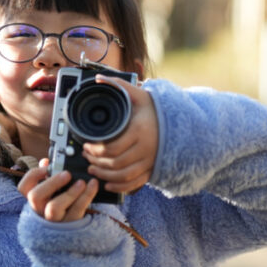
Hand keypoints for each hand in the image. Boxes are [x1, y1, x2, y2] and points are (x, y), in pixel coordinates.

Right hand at [18, 159, 99, 221]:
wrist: (74, 226)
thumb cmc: (62, 202)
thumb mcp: (53, 191)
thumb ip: (48, 176)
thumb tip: (45, 162)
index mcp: (35, 200)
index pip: (24, 187)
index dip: (34, 174)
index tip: (47, 166)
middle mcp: (40, 210)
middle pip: (35, 197)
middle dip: (51, 183)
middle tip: (66, 174)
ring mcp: (55, 219)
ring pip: (54, 207)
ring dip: (69, 193)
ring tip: (82, 182)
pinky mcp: (71, 223)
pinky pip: (77, 210)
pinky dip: (87, 195)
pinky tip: (93, 184)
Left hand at [83, 75, 157, 195]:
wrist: (181, 123)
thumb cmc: (156, 109)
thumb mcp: (139, 95)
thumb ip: (118, 85)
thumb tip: (99, 78)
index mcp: (139, 131)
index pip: (112, 147)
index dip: (95, 150)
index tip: (86, 145)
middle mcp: (145, 149)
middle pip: (115, 163)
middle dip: (96, 162)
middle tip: (86, 156)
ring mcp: (149, 161)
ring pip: (123, 176)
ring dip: (104, 175)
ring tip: (92, 169)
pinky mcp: (151, 169)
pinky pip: (134, 184)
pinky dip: (120, 187)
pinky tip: (108, 184)